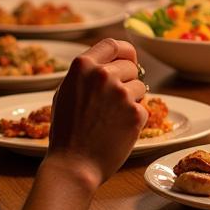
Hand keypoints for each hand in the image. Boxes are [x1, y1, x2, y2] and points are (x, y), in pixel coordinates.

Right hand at [47, 38, 147, 186]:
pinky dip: (134, 118)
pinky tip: (117, 130)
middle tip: (114, 101)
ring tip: (111, 118)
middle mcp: (103, 75)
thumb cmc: (67, 131)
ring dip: (131, 99)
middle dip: (127, 80)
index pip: (113, 44)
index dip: (124, 51)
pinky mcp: (136, 112)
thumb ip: (87, 73)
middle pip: (130, 66)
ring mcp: (121, 93)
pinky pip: (143, 107)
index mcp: (83, 66)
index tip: (128, 59)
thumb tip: (109, 62)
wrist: (73, 165)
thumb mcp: (66, 92)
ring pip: (140, 86)